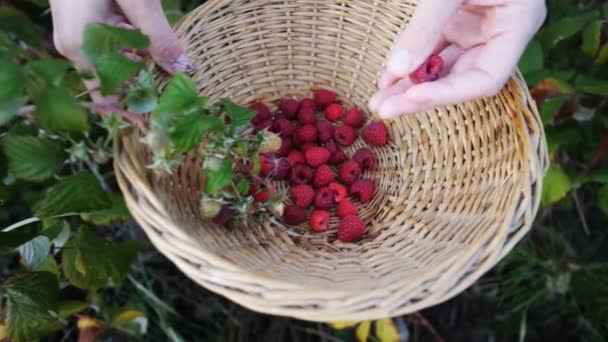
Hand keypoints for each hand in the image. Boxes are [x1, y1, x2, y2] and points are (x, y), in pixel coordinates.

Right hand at [49, 0, 188, 102]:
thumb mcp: (138, 2)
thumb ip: (159, 37)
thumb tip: (183, 68)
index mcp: (83, 46)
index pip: (110, 95)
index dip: (136, 109)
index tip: (161, 120)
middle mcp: (74, 49)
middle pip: (113, 84)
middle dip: (143, 90)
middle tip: (174, 96)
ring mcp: (75, 39)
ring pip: (112, 68)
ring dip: (139, 71)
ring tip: (167, 75)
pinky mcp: (81, 29)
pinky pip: (108, 52)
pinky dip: (130, 55)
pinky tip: (148, 50)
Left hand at [369, 0, 545, 118]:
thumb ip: (426, 26)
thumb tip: (396, 71)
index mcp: (517, 23)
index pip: (486, 78)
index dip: (448, 94)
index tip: (411, 96)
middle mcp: (499, 33)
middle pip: (460, 79)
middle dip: (419, 96)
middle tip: (381, 109)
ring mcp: (477, 30)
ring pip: (443, 69)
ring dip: (409, 85)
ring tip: (377, 100)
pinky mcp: (457, 24)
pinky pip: (432, 51)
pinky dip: (409, 64)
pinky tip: (386, 80)